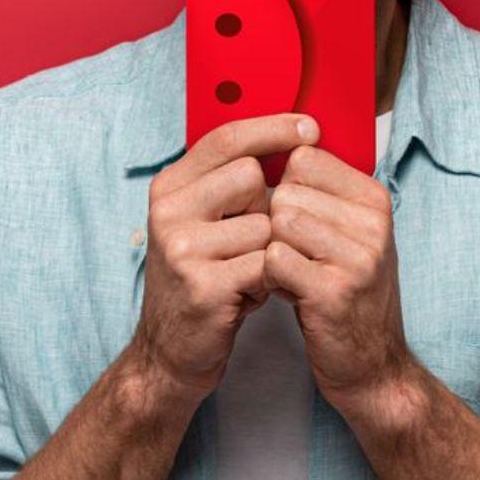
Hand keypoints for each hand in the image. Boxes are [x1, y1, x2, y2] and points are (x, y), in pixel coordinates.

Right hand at [127, 113, 317, 405]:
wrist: (171, 353)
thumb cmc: (205, 279)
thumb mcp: (205, 222)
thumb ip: (230, 182)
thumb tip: (291, 133)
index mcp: (169, 188)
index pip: (226, 139)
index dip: (271, 127)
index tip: (310, 126)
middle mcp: (169, 211)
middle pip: (252, 176)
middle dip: (267, 207)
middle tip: (247, 242)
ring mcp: (182, 248)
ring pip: (266, 223)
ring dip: (269, 251)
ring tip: (244, 274)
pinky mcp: (203, 285)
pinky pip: (267, 262)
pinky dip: (267, 280)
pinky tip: (245, 295)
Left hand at [262, 140, 416, 421]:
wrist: (374, 366)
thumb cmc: (348, 293)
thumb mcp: (351, 235)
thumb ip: (323, 194)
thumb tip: (277, 144)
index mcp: (375, 198)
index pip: (304, 158)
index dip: (284, 189)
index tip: (299, 222)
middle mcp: (374, 222)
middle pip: (285, 191)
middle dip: (276, 224)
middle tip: (295, 257)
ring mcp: (358, 256)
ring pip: (278, 223)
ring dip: (272, 252)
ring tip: (293, 275)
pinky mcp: (334, 291)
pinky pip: (274, 260)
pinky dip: (269, 278)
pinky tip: (289, 294)